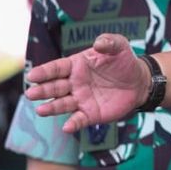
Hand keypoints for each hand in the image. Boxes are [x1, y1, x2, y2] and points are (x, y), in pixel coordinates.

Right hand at [24, 34, 150, 132]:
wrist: (140, 82)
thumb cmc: (124, 61)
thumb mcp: (119, 46)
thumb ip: (109, 42)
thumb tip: (99, 43)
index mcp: (76, 65)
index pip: (56, 68)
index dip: (44, 72)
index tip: (32, 75)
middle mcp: (74, 83)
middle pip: (54, 87)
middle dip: (42, 90)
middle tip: (31, 93)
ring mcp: (81, 99)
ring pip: (62, 104)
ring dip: (51, 108)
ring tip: (41, 110)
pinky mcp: (90, 114)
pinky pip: (79, 120)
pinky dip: (72, 124)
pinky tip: (66, 127)